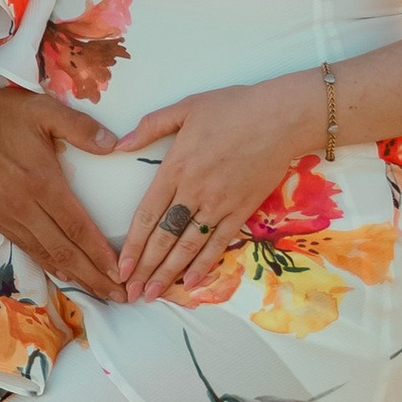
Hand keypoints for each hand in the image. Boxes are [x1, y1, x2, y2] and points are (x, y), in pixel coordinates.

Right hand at [0, 80, 120, 296]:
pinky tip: (63, 273)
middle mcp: (24, 207)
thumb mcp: (44, 111)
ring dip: (74, 276)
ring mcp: (6, 216)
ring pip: (45, 255)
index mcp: (41, 182)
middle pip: (65, 251)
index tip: (121, 272)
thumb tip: (114, 145)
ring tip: (98, 291)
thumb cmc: (0, 114)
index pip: (77, 227)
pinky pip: (26, 248)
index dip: (100, 254)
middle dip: (94, 276)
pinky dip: (48, 264)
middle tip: (119, 295)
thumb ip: (80, 127)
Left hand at [113, 79, 318, 301]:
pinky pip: (218, 243)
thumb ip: (151, 126)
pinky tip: (189, 283)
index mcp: (175, 168)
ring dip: (169, 273)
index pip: (146, 215)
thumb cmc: (234, 107)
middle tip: (131, 292)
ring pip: (188, 246)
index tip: (119, 268)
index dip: (132, 245)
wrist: (282, 117)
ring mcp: (219, 204)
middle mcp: (194, 191)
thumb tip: (120, 145)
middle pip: (164, 237)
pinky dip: (203, 265)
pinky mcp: (242, 210)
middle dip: (145, 268)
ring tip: (153, 295)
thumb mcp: (186, 107)